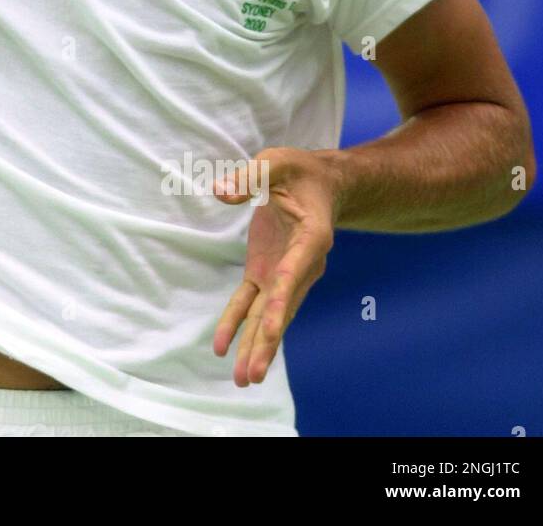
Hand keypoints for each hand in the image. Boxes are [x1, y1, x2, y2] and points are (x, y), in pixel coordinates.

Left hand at [210, 146, 340, 386]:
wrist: (322, 184)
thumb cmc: (299, 171)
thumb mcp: (275, 162)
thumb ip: (250, 177)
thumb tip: (220, 192)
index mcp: (311, 237)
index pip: (293, 274)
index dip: (281, 303)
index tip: (270, 331)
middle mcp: (302, 265)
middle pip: (282, 308)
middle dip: (267, 342)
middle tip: (252, 375)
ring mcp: (284, 273)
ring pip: (268, 315)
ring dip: (255, 346)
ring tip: (243, 380)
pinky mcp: (266, 272)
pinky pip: (250, 303)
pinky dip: (236, 324)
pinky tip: (222, 349)